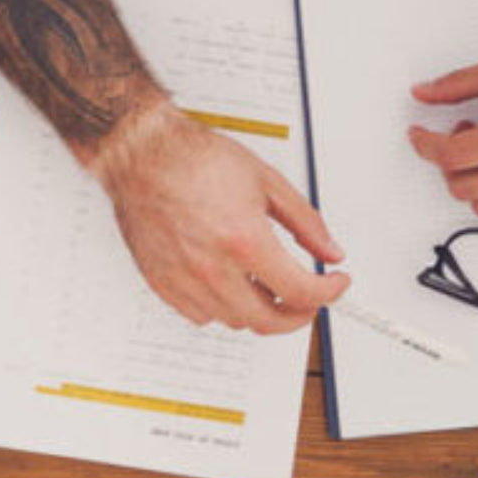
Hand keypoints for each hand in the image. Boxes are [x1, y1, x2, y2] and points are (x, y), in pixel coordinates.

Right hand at [90, 95, 350, 333]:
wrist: (143, 155)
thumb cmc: (195, 160)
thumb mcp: (266, 182)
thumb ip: (306, 222)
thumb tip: (330, 251)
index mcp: (244, 240)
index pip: (300, 291)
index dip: (328, 293)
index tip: (334, 285)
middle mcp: (213, 268)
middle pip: (269, 321)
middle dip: (299, 315)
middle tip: (308, 301)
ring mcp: (185, 281)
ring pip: (235, 322)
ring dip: (260, 311)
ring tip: (268, 288)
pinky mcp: (163, 285)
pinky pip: (201, 316)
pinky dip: (223, 308)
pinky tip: (230, 286)